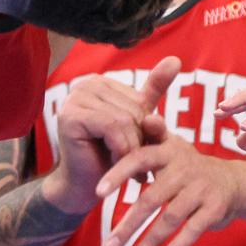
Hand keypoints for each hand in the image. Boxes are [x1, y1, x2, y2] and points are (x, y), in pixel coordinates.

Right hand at [45, 57, 179, 214]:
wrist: (86, 185)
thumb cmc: (110, 155)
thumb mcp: (138, 122)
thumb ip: (154, 90)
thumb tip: (175, 59)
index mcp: (100, 82)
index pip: (138, 100)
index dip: (143, 128)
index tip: (136, 146)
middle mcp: (84, 85)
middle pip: (132, 110)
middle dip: (137, 139)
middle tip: (130, 159)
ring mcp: (74, 98)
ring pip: (124, 120)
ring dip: (130, 148)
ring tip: (124, 163)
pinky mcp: (70, 116)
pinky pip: (112, 127)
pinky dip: (120, 149)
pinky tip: (115, 161)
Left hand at [94, 132, 245, 245]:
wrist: (235, 182)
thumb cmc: (190, 167)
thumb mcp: (172, 147)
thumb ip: (152, 136)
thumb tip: (144, 117)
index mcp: (168, 151)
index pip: (138, 158)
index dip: (118, 173)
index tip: (97, 192)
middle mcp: (184, 168)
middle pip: (151, 199)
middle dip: (128, 225)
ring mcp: (201, 189)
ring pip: (169, 219)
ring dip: (147, 244)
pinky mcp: (215, 209)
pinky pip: (193, 230)